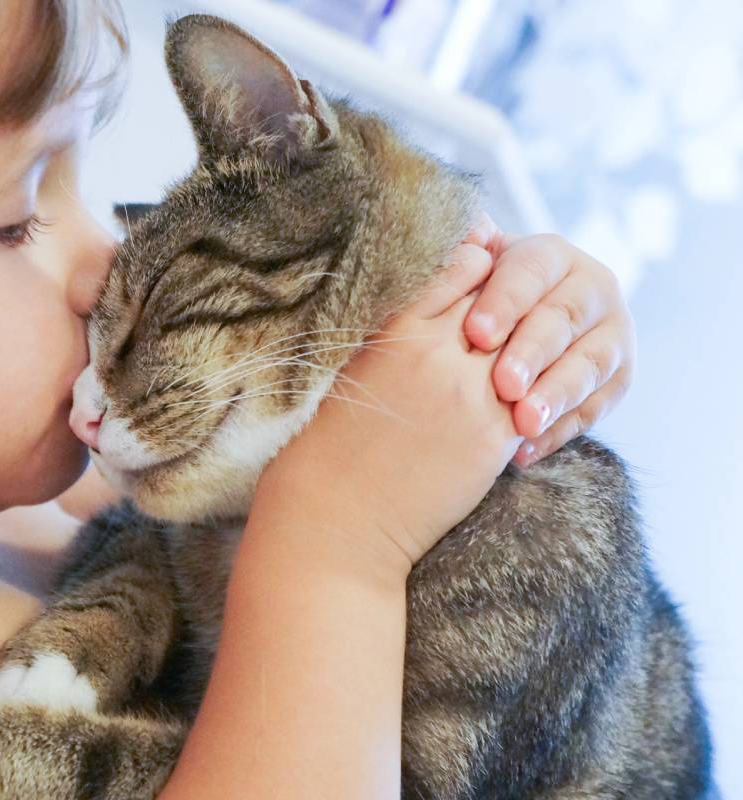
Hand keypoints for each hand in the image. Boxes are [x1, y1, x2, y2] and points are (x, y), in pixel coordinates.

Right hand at [257, 230, 520, 573]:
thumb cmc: (332, 442)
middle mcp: (435, 352)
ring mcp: (469, 393)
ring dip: (531, 345)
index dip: (480, 265)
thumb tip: (432, 298)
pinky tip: (525, 395)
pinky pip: (534, 397)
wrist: (338, 516)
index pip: (460, 266)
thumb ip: (396, 325)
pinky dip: (536, 390)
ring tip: (520, 355)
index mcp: (396, 329)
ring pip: (525, 345)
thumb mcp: (355, 364)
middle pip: (500, 300)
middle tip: (517, 309)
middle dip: (513, 301)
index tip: (485, 273)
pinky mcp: (493, 436)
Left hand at [461, 223, 635, 466]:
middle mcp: (591, 287)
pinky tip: (525, 451)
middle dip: (533, 353)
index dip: (505, 301)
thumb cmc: (468, 300)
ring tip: (521, 424)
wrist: (503, 335)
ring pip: (591, 363)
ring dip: (556, 396)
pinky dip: (561, 431)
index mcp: (550, 255)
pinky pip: (595, 408)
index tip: (475, 334)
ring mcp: (611, 333)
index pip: (531, 270)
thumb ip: (460, 252)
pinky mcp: (617, 378)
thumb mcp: (462, 273)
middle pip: (564, 317)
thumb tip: (467, 229)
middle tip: (504, 385)